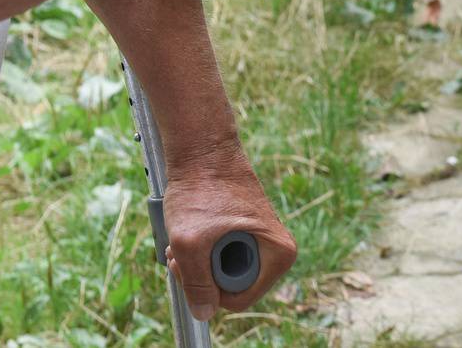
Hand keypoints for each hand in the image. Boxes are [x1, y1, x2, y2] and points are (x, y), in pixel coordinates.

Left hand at [161, 140, 297, 318]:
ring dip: (196, 261)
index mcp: (279, 254)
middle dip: (200, 274)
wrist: (202, 148)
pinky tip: (191, 229)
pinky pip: (221, 255)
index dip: (207, 288)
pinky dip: (201, 248)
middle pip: (230, 287)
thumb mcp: (190, 240)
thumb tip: (204, 313)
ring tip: (183, 236)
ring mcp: (260, 241)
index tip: (189, 261)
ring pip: (221, 271)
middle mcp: (276, 250)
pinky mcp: (246, 232)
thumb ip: (195, 282)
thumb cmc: (200, 187)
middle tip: (181, 249)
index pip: (238, 300)